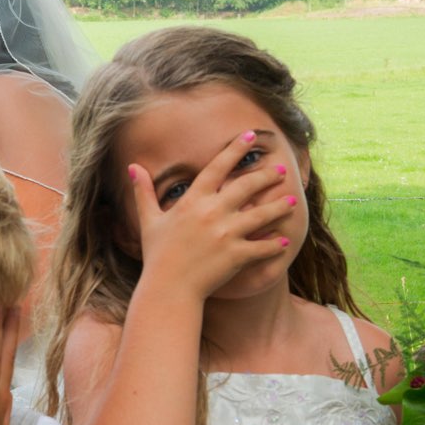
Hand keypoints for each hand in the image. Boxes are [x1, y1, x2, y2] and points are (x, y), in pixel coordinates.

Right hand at [128, 132, 294, 301]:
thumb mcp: (149, 221)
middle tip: (280, 170)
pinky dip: (274, 244)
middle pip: (246, 186)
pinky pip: (262, 246)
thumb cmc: (157, 255)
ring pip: (261, 214)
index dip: (236, 149)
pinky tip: (284, 240)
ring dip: (279, 207)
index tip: (251, 136)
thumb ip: (144, 192)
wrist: (168, 288)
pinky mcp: (236, 255)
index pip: (217, 167)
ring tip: (293, 201)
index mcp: (193, 201)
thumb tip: (132, 167)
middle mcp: (212, 212)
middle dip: (266, 176)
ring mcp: (226, 234)